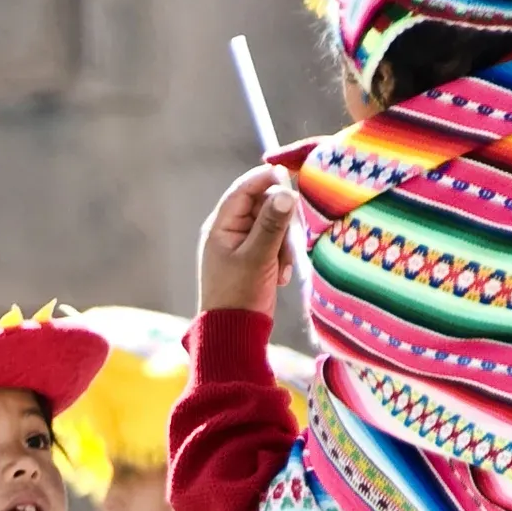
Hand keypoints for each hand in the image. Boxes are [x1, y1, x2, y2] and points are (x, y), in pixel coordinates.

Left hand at [196, 163, 299, 317]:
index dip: (265, 179)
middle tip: (290, 243)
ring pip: (275, 226)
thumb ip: (272, 225)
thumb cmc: (239, 296)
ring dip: (285, 246)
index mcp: (221, 226)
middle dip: (282, 224)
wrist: (235, 333)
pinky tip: (281, 278)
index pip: (244, 189)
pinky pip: (277, 244)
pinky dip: (283, 258)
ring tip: (281, 270)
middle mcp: (231, 231)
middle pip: (264, 206)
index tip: (288, 177)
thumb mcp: (257, 258)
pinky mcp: (257, 258)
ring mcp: (245, 244)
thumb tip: (286, 194)